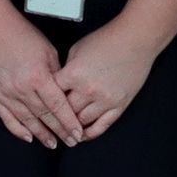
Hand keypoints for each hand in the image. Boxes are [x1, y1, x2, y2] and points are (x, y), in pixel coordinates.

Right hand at [0, 14, 77, 146]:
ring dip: (41, 134)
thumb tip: (65, 94)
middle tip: (71, 142)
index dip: (69, 122)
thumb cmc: (21, 35)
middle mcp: (22, 88)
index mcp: (38, 76)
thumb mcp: (48, 51)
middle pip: (45, 116)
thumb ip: (57, 75)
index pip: (58, 106)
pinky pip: (7, 118)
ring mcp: (6, 93)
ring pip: (27, 121)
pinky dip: (18, 130)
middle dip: (60, 131)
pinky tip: (28, 137)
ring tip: (52, 143)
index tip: (77, 133)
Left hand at [54, 21, 161, 143]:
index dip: (44, 100)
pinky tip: (82, 136)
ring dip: (71, 128)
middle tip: (48, 125)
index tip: (40, 107)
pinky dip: (90, 134)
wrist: (135, 40)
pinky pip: (101, 126)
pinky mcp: (119, 105)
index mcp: (73, 74)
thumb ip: (66, 69)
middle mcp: (87, 90)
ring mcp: (104, 100)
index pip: (52, 94)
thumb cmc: (106, 40)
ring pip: (81, 122)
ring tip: (64, 133)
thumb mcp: (77, 50)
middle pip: (65, 111)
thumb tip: (59, 85)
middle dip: (56, 118)